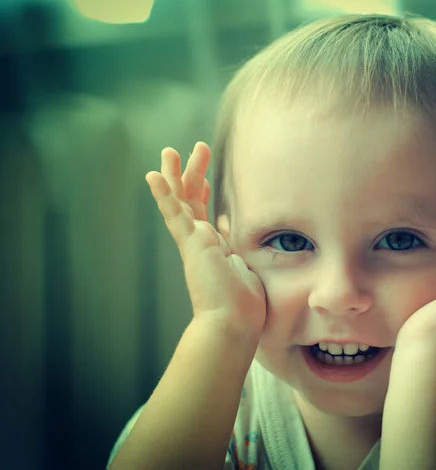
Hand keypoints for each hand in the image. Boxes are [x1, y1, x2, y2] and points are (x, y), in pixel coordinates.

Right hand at [145, 142, 266, 335]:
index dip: (204, 193)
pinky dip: (163, 194)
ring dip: (175, 175)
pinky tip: (154, 174)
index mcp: (213, 247)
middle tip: (198, 148)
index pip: (204, 214)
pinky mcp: (190, 244)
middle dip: (194, 173)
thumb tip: (234, 231)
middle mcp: (200, 242)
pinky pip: (174, 214)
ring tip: (168, 151)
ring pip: (180, 201)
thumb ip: (236, 247)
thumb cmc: (243, 303)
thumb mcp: (244, 266)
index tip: (206, 177)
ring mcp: (193, 242)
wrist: (234, 323)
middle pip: (193, 200)